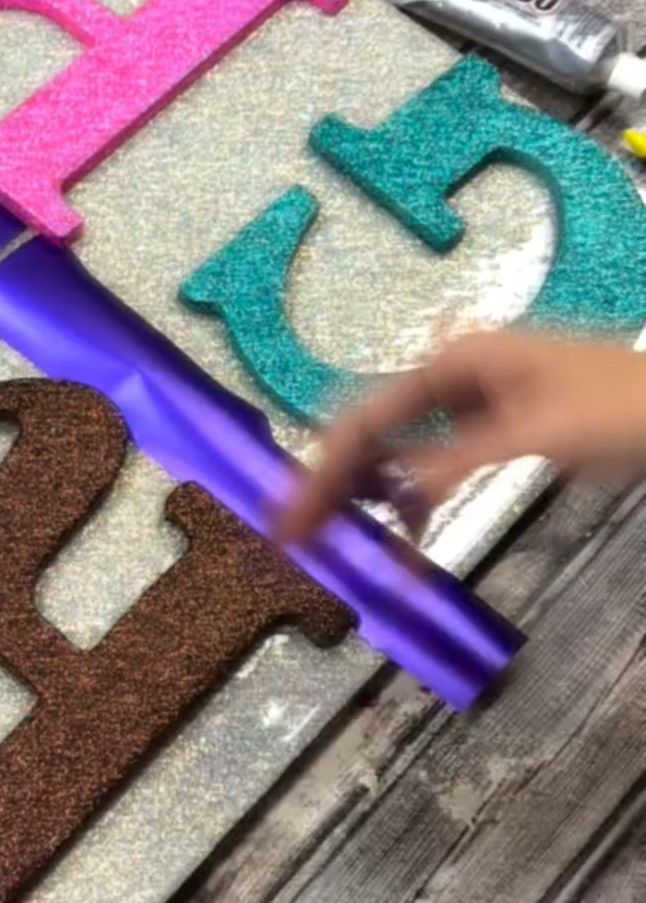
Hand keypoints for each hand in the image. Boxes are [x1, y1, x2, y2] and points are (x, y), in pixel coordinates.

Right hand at [279, 329, 645, 543]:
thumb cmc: (622, 407)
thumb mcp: (539, 433)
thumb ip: (459, 459)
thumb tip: (394, 494)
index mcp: (459, 360)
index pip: (368, 415)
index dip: (323, 468)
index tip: (290, 517)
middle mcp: (458, 375)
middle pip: (374, 431)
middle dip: (333, 484)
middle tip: (294, 538)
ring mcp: (478, 403)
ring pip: (401, 450)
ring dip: (369, 496)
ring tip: (334, 543)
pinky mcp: (499, 432)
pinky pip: (438, 466)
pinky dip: (417, 502)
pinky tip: (407, 543)